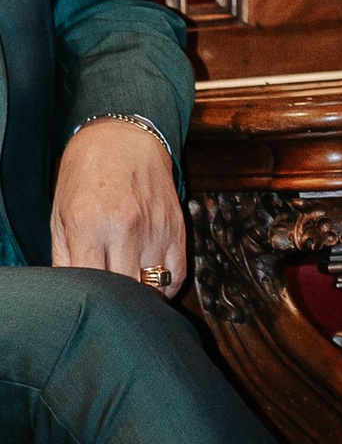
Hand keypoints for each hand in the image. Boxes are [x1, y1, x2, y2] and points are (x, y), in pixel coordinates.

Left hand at [52, 121, 185, 291]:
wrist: (123, 140)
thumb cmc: (84, 177)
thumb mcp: (60, 216)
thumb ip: (64, 259)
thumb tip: (73, 294)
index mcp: (89, 226)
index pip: (92, 286)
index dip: (90, 300)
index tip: (88, 301)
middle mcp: (126, 230)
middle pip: (126, 293)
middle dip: (116, 303)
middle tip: (109, 301)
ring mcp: (156, 231)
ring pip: (154, 290)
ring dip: (141, 297)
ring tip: (128, 291)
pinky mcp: (177, 229)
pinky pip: (177, 276)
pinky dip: (165, 287)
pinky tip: (149, 281)